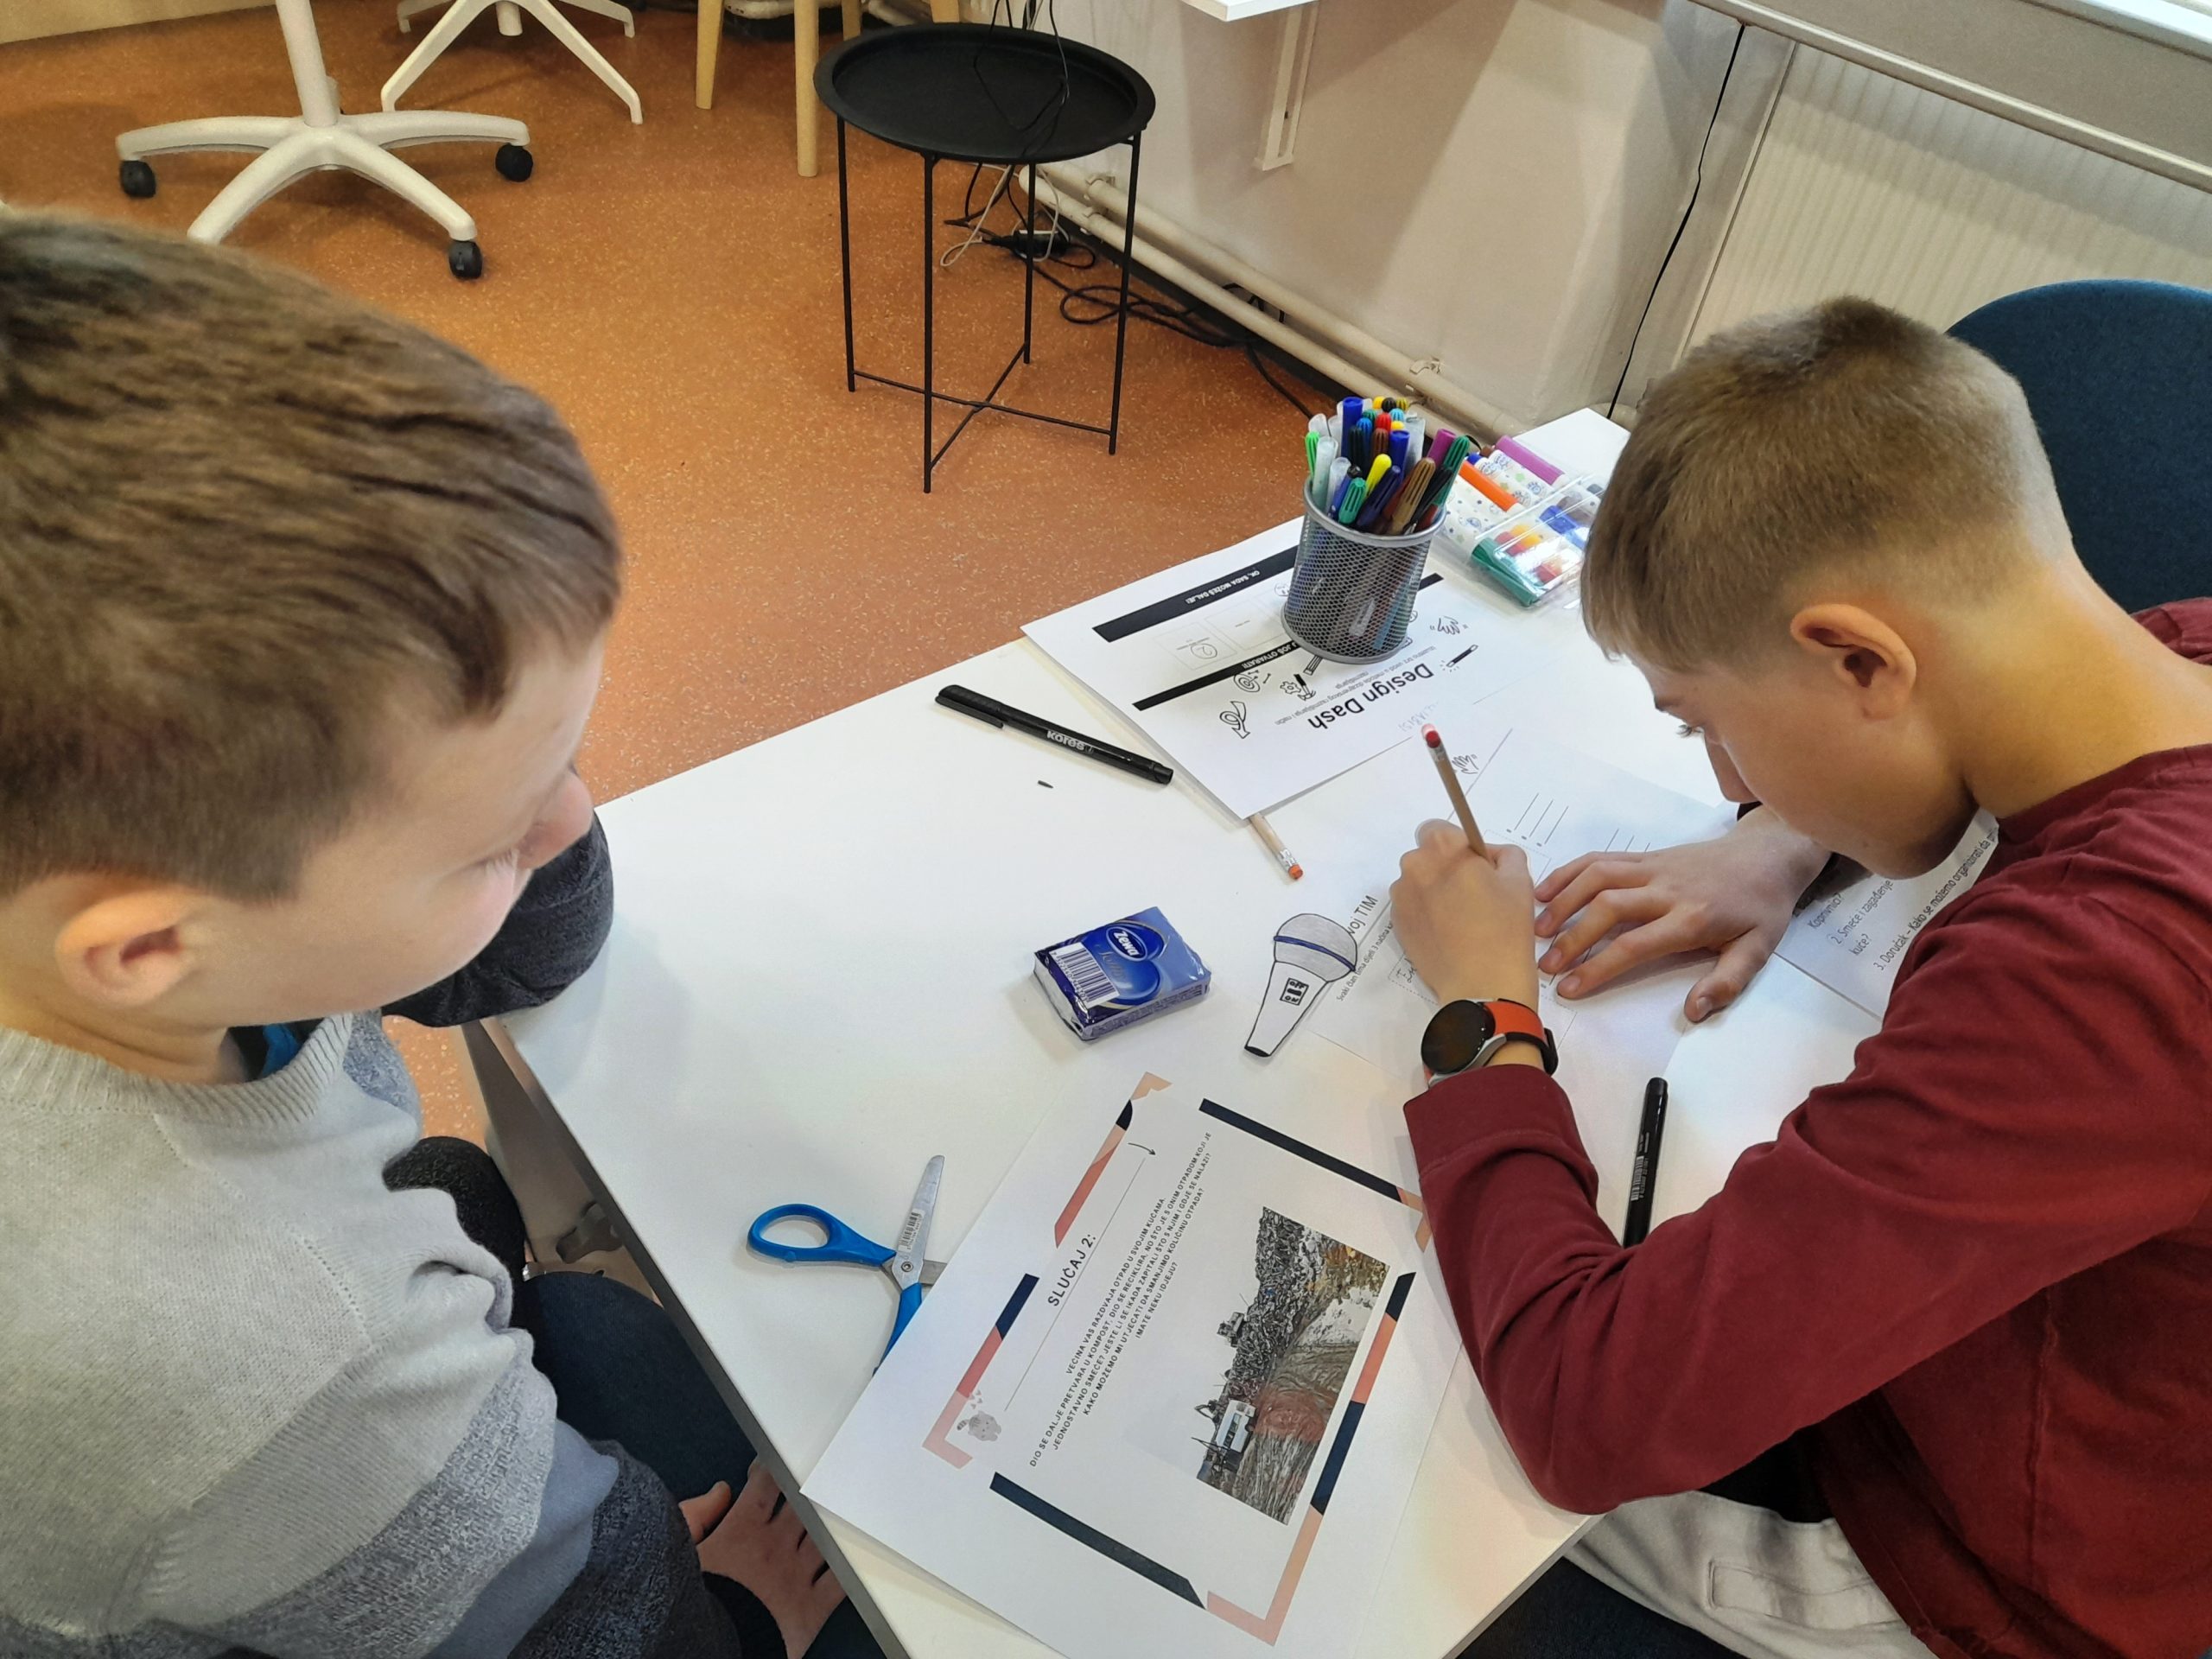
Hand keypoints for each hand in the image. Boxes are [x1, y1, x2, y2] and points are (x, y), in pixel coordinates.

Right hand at [688, 1464, 846, 1656]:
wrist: (706, 1649)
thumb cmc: (691, 1601)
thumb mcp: (679, 1551)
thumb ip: (695, 1515)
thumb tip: (721, 1491)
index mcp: (744, 1530)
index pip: (767, 1482)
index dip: (774, 1469)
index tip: (775, 1468)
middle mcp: (776, 1547)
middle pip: (804, 1503)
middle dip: (808, 1491)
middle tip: (813, 1483)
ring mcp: (797, 1575)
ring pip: (826, 1533)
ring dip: (831, 1521)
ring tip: (837, 1510)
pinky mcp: (813, 1607)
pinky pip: (841, 1578)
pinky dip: (848, 1563)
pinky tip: (849, 1553)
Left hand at [1390, 820, 1540, 1012]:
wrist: (1482, 984)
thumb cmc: (1505, 929)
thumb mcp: (1520, 880)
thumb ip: (1503, 855)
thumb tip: (1486, 856)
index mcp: (1442, 848)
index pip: (1439, 829)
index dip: (1458, 846)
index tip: (1476, 867)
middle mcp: (1414, 866)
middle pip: (1426, 856)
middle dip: (1445, 867)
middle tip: (1474, 894)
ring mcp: (1401, 897)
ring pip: (1417, 882)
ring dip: (1434, 890)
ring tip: (1462, 918)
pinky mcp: (1396, 924)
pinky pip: (1411, 907)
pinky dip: (1426, 913)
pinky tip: (1449, 933)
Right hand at [1533, 808, 1829, 1021]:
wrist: (1769, 854)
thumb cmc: (1761, 907)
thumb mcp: (1757, 950)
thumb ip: (1726, 983)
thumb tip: (1693, 1011)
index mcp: (1692, 918)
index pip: (1634, 945)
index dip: (1597, 967)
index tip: (1569, 988)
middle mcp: (1666, 889)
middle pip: (1607, 908)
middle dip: (1571, 938)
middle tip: (1546, 966)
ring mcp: (1652, 867)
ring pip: (1597, 877)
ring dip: (1563, 902)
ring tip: (1538, 930)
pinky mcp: (1646, 856)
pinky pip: (1600, 858)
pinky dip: (1569, 872)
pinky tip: (1545, 890)